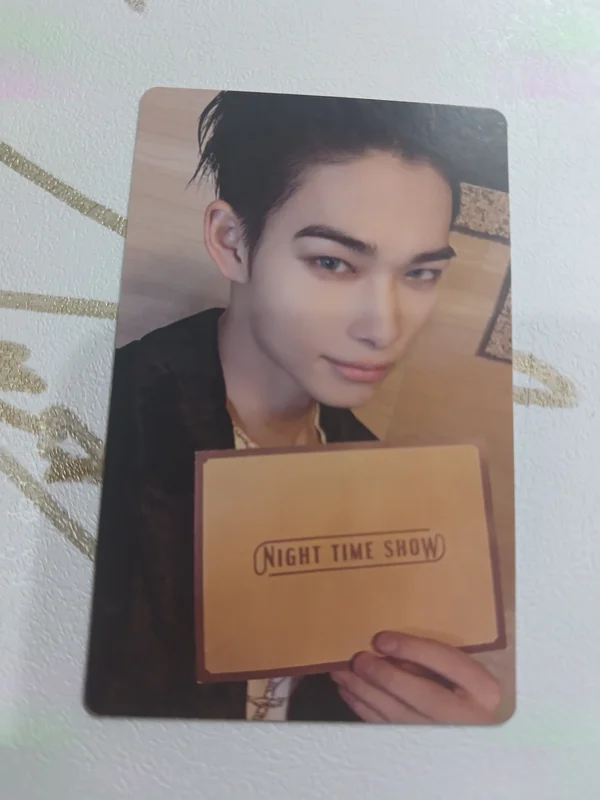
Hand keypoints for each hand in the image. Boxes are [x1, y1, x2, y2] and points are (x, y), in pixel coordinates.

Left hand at [331, 632, 500, 724]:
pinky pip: (387, 729)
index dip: (411, 648)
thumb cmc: (463, 688)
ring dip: (364, 692)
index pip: (446, 662)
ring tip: (342, 673)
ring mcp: (445, 739)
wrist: (478, 734)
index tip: (380, 638)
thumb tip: (388, 649)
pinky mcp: (422, 752)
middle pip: (420, 694)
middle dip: (383, 675)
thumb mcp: (459, 668)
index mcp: (483, 688)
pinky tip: (349, 692)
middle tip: (357, 659)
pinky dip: (364, 709)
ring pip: (398, 716)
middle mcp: (467, 717)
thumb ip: (430, 658)